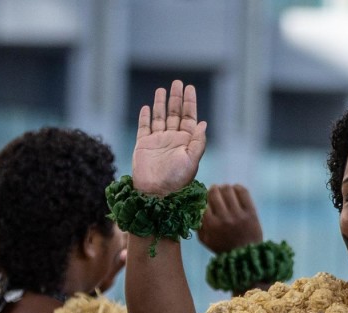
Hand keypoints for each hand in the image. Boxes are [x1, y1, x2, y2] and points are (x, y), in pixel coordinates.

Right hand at [131, 81, 207, 196]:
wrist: (155, 194)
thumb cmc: (176, 181)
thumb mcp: (192, 161)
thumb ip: (198, 142)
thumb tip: (203, 124)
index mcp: (186, 142)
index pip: (189, 117)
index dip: (189, 102)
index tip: (189, 88)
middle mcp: (172, 140)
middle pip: (175, 113)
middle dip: (176, 98)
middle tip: (177, 83)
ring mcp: (157, 142)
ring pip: (160, 117)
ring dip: (161, 103)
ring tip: (162, 90)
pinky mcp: (143, 146)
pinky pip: (144, 127)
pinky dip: (145, 117)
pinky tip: (147, 107)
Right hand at [197, 184, 263, 252]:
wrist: (245, 256)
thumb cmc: (223, 248)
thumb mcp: (206, 240)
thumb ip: (198, 225)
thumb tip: (195, 208)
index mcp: (211, 225)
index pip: (203, 202)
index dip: (204, 197)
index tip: (206, 197)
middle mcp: (224, 218)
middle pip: (214, 192)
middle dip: (213, 190)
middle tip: (215, 191)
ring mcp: (238, 214)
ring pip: (228, 189)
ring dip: (225, 188)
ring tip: (225, 191)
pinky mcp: (250, 212)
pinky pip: (243, 192)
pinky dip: (237, 188)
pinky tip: (235, 190)